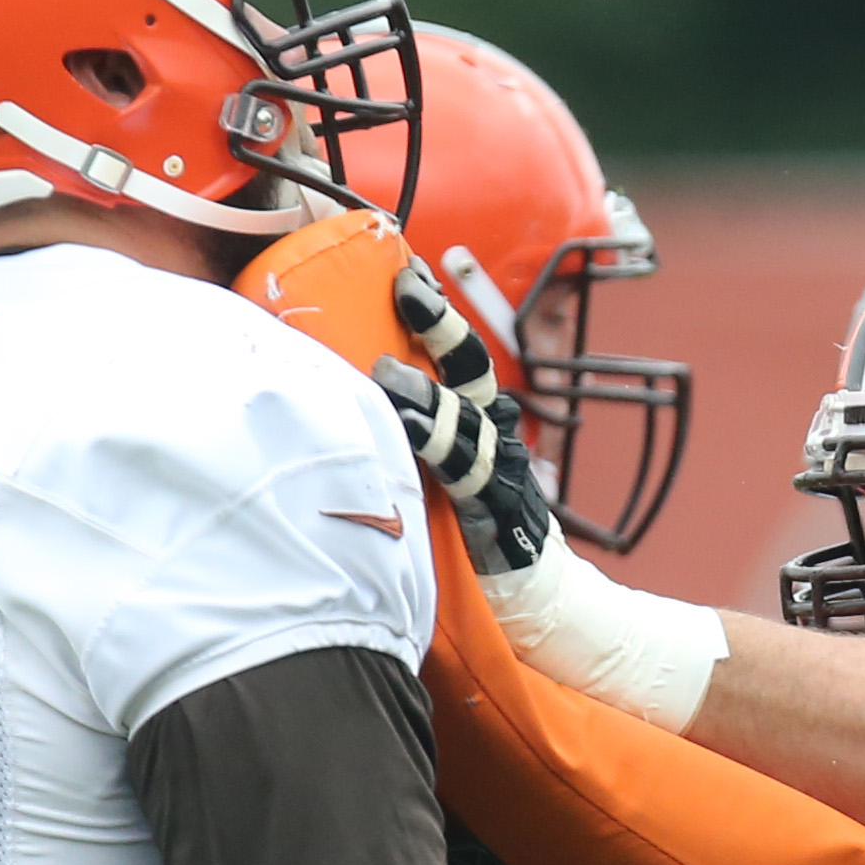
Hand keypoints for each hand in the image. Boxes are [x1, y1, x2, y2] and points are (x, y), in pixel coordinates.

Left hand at [372, 265, 553, 576]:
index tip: (408, 271)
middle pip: (472, 367)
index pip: (459, 354)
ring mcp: (499, 468)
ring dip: (426, 392)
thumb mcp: (429, 472)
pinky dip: (437, 445)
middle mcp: (494, 433)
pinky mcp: (495, 509)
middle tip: (408, 288)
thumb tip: (337, 400)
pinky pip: (467, 470)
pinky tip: (407, 428)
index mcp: (478, 418)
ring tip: (388, 373)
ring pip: (465, 416)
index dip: (438, 311)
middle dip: (441, 324)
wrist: (526, 594)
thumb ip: (401, 435)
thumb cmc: (463, 532)